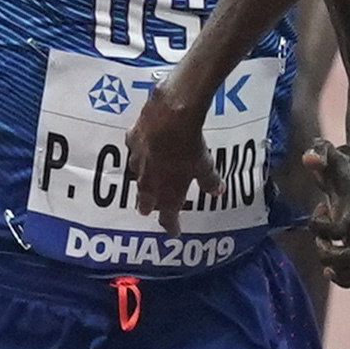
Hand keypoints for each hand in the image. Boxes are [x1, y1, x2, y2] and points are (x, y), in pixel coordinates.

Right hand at [129, 79, 214, 232]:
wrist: (169, 115)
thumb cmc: (190, 146)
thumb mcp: (205, 165)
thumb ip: (210, 181)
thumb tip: (218, 191)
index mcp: (167, 192)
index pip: (167, 218)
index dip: (171, 226)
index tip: (174, 232)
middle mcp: (148, 181)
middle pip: (145, 200)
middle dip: (148, 206)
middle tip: (147, 210)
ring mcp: (137, 161)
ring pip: (137, 176)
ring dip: (143, 179)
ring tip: (146, 179)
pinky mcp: (132, 141)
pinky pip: (134, 151)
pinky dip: (140, 152)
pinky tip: (144, 148)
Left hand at [297, 136, 349, 286]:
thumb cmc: (342, 166)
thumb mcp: (328, 153)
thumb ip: (318, 152)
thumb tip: (310, 159)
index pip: (339, 228)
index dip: (320, 227)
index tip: (318, 211)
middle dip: (331, 256)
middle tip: (320, 243)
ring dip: (344, 273)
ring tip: (327, 266)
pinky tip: (333, 271)